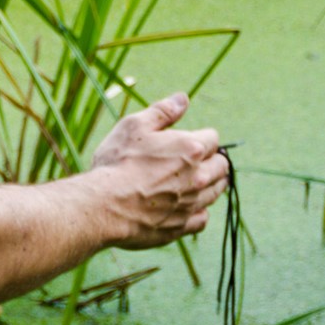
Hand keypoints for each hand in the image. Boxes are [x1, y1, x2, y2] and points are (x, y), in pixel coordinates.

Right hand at [83, 91, 228, 249]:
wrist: (103, 206)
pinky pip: (202, 219)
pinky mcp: (181, 226)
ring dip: (210, 185)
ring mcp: (191, 203)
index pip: (213, 138)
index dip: (201, 137)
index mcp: (191, 149)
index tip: (188, 141)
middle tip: (196, 162)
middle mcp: (198, 177)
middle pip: (221, 166)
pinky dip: (198, 212)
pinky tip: (186, 207)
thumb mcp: (134, 126)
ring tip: (194, 182)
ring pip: (215, 192)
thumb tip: (183, 98)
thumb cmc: (117, 163)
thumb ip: (162, 112)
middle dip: (212, 161)